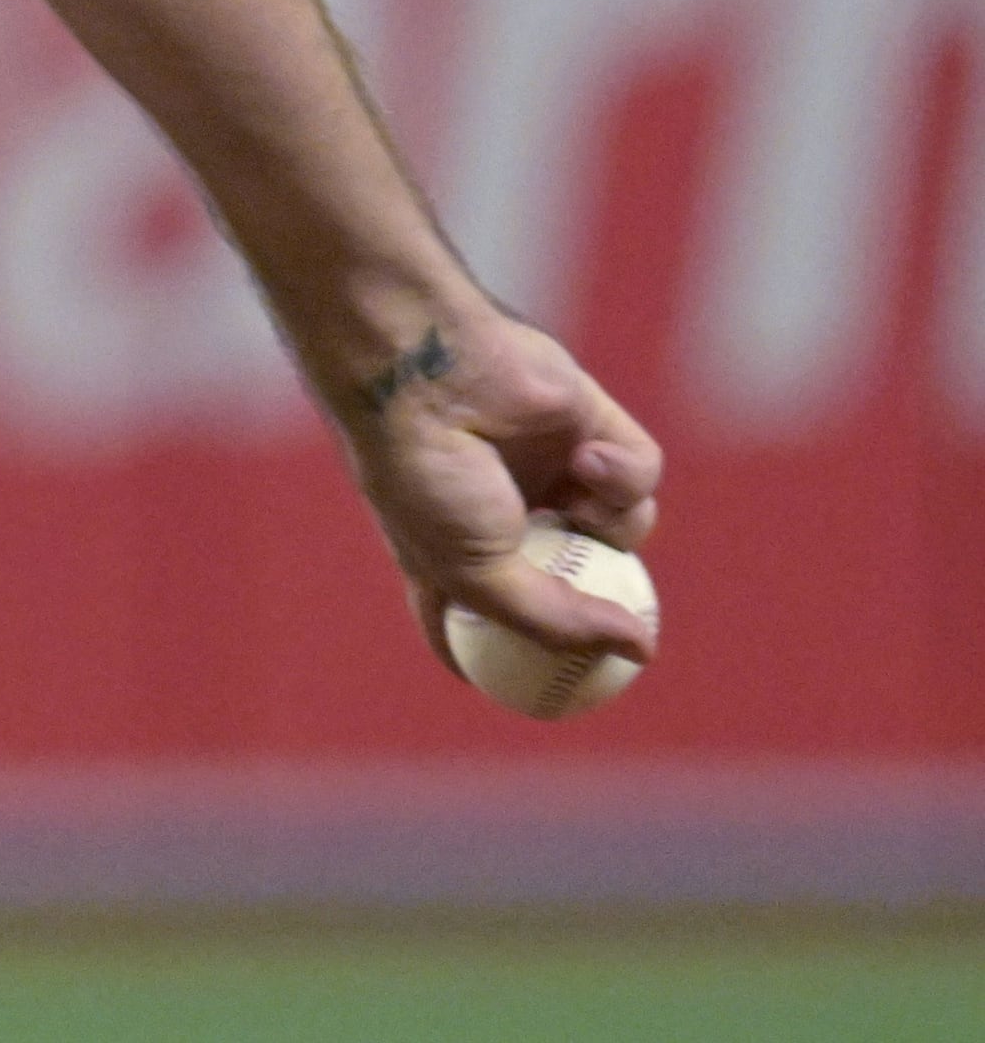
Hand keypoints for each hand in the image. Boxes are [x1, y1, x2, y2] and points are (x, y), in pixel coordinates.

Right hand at [331, 305, 663, 674]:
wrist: (429, 372)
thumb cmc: (426, 475)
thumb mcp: (476, 574)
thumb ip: (555, 623)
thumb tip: (640, 651)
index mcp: (455, 550)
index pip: (487, 618)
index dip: (517, 658)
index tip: (548, 694)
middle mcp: (507, 511)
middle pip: (577, 577)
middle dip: (602, 597)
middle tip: (630, 627)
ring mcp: (548, 467)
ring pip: (624, 526)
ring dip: (616, 525)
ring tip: (580, 505)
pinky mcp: (588, 423)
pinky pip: (639, 469)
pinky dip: (623, 474)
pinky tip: (585, 458)